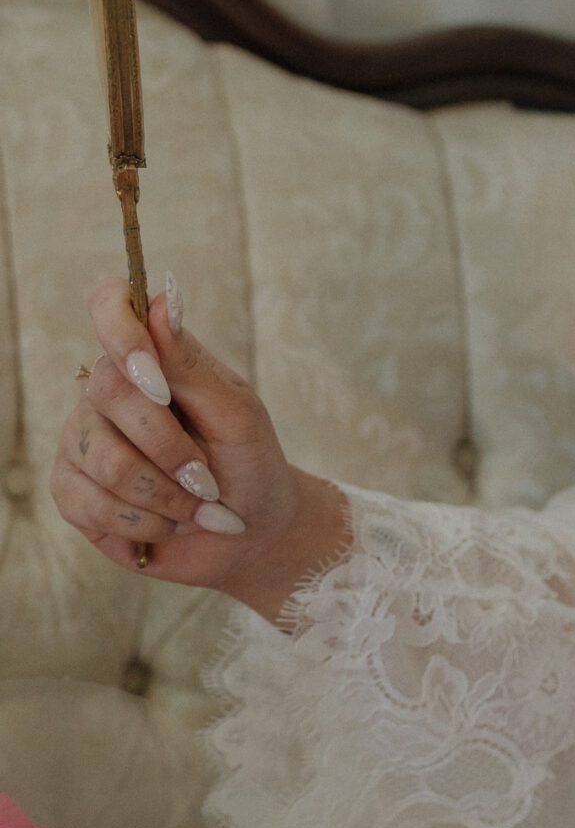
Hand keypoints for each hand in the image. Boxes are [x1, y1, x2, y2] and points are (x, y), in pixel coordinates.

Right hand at [51, 276, 349, 620]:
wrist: (249, 531)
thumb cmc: (248, 461)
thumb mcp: (235, 411)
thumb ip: (191, 362)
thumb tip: (163, 297)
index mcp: (151, 356)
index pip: (108, 304)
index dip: (120, 330)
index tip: (157, 381)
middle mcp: (108, 391)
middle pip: (110, 394)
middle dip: (170, 448)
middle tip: (208, 479)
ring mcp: (82, 440)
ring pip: (104, 461)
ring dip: (165, 495)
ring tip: (196, 505)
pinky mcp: (72, 492)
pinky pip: (93, 506)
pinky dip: (146, 522)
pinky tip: (170, 524)